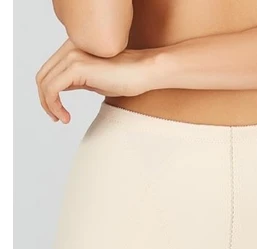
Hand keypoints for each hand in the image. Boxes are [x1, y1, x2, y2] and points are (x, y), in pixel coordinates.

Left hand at [36, 39, 157, 123]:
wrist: (142, 72)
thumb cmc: (125, 78)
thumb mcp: (93, 81)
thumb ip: (75, 81)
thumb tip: (61, 89)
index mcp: (72, 49)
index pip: (48, 72)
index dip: (47, 94)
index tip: (57, 112)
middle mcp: (69, 49)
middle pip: (42, 77)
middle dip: (45, 101)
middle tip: (56, 118)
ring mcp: (71, 56)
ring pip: (44, 84)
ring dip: (49, 106)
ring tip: (61, 119)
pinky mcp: (76, 68)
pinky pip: (52, 89)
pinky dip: (54, 105)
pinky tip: (65, 116)